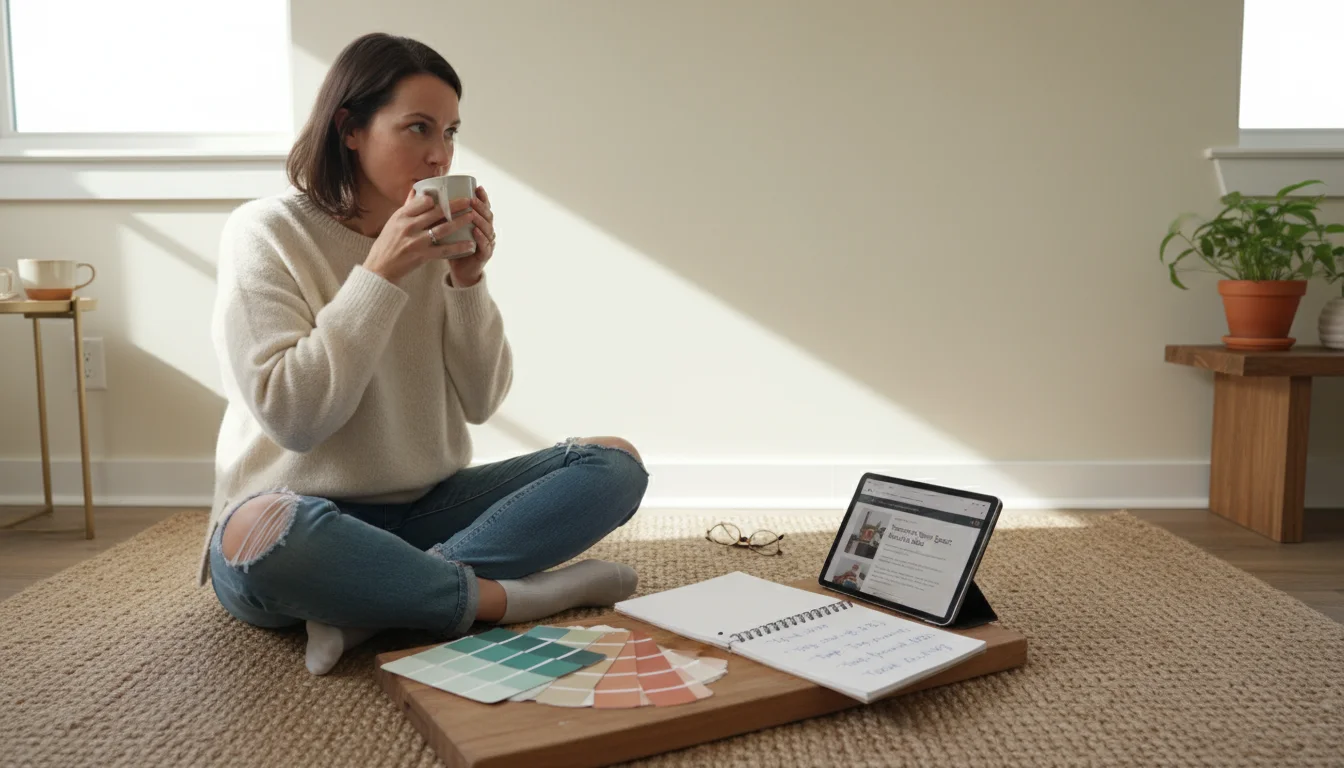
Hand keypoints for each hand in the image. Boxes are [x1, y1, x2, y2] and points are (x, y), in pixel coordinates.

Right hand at [364, 190, 482, 283]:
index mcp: (401, 216)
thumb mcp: (393, 222)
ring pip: (443, 229)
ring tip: (472, 216)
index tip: (450, 194)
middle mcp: (408, 226)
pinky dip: (458, 247)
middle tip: (469, 200)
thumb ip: (407, 206)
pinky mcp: (422, 256)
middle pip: (436, 212)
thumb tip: (416, 189)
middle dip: (455, 205)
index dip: (438, 197)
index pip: (423, 201)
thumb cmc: (387, 243)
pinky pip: (444, 250)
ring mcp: (416, 241)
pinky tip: (470, 244)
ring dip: (460, 222)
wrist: (380, 268)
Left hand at [447, 185, 496, 287]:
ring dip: (480, 220)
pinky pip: (485, 245)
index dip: (483, 197)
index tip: (476, 187)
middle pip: (488, 215)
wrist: (460, 271)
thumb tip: (425, 196)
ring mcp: (488, 243)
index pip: (484, 207)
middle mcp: (486, 231)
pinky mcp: (484, 256)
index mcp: (479, 222)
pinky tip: (475, 231)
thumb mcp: (447, 229)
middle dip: (481, 206)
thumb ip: (442, 215)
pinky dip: (481, 238)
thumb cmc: (452, 247)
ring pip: (488, 229)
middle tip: (471, 199)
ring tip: (472, 213)